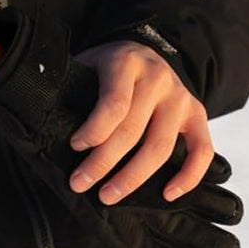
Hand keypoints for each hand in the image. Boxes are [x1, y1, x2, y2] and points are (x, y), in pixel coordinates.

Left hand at [69, 41, 213, 204]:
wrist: (141, 51)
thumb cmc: (106, 68)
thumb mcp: (87, 65)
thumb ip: (74, 89)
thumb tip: (47, 126)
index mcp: (127, 62)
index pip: (114, 103)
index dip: (94, 130)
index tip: (75, 147)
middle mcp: (157, 77)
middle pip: (133, 130)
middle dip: (102, 162)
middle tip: (79, 183)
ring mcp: (180, 96)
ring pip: (161, 146)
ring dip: (133, 178)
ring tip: (108, 196)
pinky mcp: (196, 113)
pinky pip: (202, 148)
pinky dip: (189, 176)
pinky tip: (167, 194)